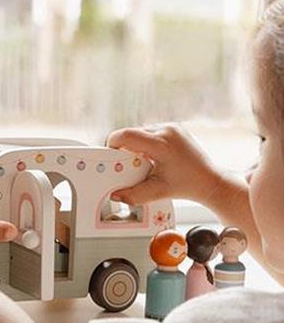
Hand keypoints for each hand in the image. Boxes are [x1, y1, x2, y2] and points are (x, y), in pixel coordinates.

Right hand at [107, 124, 222, 204]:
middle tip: (127, 166)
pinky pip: (151, 132)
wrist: (210, 181)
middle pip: (132, 133)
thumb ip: (133, 194)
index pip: (126, 135)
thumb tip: (115, 195)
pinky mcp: (174, 128)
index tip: (111, 157)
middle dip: (124, 148)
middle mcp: (167, 130)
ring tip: (142, 163)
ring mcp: (172, 127)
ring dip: (135, 145)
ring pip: (141, 131)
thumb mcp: (157, 192)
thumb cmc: (187, 186)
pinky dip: (145, 144)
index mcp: (161, 144)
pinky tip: (152, 158)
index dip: (113, 144)